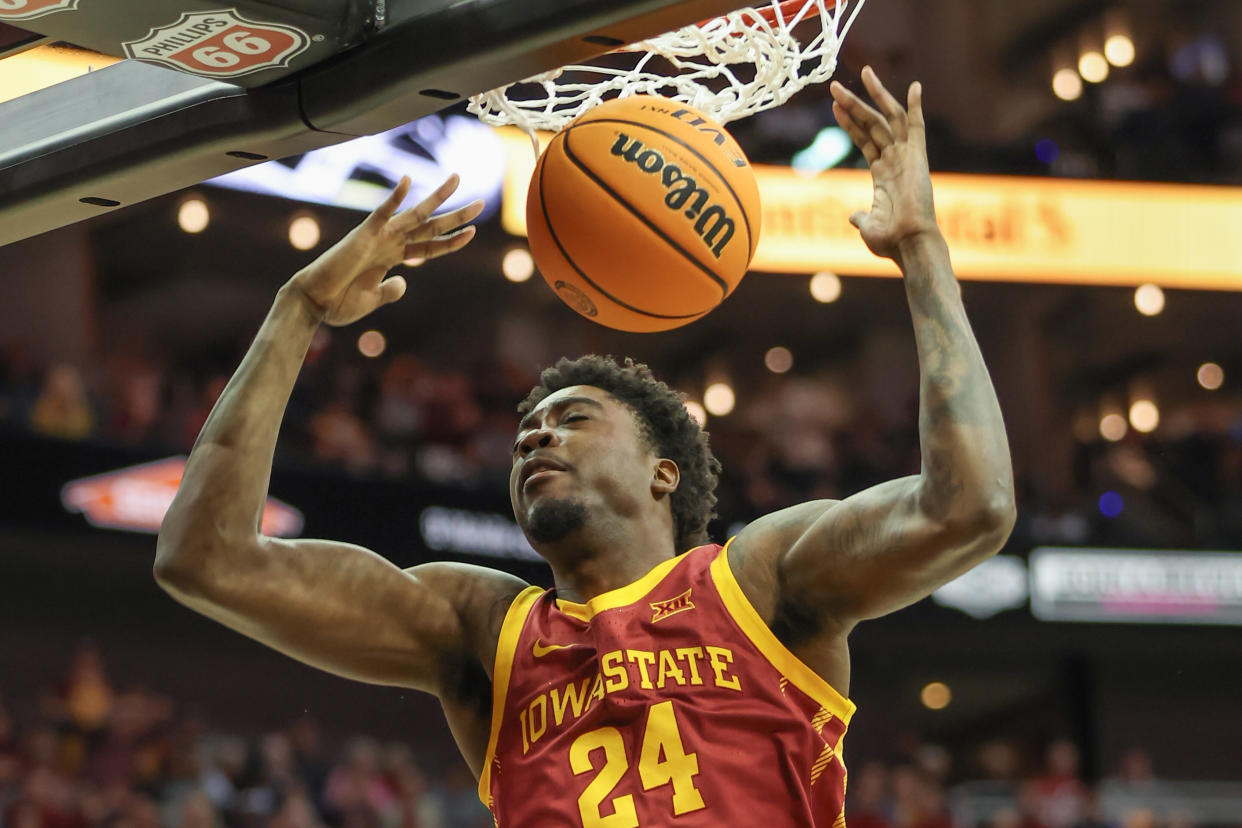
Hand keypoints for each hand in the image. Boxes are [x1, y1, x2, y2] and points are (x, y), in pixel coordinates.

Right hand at [287, 175, 483, 326]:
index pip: (429, 247)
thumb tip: (403, 283)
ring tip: (458, 179)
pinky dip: (395, 197)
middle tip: (482, 204)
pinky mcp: (364, 235)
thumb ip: (390, 291)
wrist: (314, 302)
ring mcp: (379, 237)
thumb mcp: (373, 300)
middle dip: (457, 216)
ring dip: (437, 198)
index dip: (451, 242)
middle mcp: (389, 244)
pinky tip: (408, 180)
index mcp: (392, 259)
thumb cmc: (339, 303)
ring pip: (416, 215)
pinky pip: (382, 212)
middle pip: (430, 227)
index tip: (472, 233)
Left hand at [830, 66, 938, 261]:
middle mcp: (896, 161)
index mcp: (884, 174)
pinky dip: (916, 107)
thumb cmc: (891, 242)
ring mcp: (907, 157)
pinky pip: (917, 127)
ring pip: (890, 118)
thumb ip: (861, 217)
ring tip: (864, 72)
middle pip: (873, 124)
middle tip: (834, 86)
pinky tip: (915, 86)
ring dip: (876, 95)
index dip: (850, 122)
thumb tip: (853, 216)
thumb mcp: (868, 226)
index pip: (864, 140)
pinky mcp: (918, 158)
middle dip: (854, 104)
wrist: (908, 244)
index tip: (835, 107)